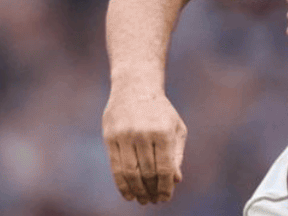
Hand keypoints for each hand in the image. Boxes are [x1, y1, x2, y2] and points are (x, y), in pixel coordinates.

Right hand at [102, 89, 186, 203]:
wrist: (135, 87)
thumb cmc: (160, 110)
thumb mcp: (175, 127)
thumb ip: (176, 154)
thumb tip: (176, 180)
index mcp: (163, 132)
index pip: (164, 168)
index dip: (165, 187)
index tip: (165, 198)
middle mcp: (143, 134)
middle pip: (147, 172)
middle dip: (151, 191)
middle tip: (153, 201)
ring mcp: (125, 135)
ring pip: (130, 172)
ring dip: (136, 191)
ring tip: (142, 199)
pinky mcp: (110, 137)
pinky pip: (115, 167)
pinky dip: (122, 184)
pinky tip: (128, 193)